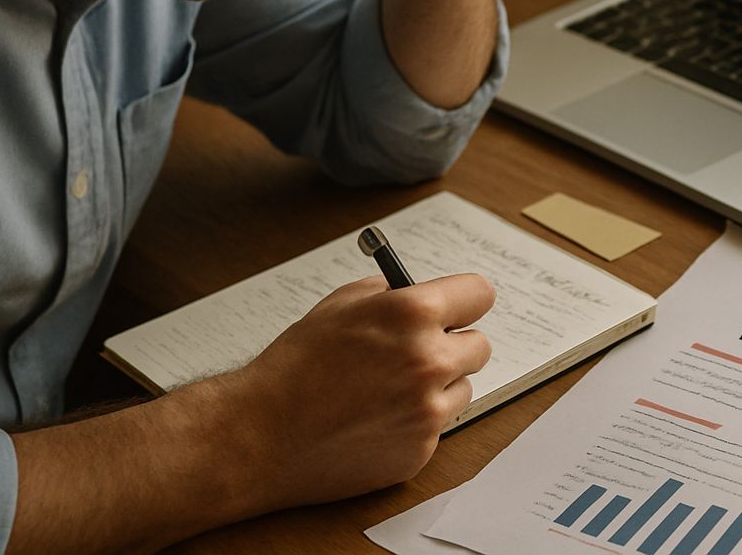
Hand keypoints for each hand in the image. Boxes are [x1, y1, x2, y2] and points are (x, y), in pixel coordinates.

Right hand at [227, 272, 493, 506]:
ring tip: (386, 390)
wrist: (261, 434)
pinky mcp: (420, 450)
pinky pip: (436, 427)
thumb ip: (387, 293)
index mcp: (412, 314)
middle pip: (479, 346)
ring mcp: (427, 411)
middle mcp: (429, 361)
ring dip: (437, 387)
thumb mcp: (339, 306)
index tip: (458, 307)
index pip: (480, 295)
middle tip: (419, 351)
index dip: (464, 301)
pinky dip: (414, 423)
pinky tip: (375, 420)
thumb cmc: (294, 368)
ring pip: (461, 389)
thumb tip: (414, 291)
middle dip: (453, 345)